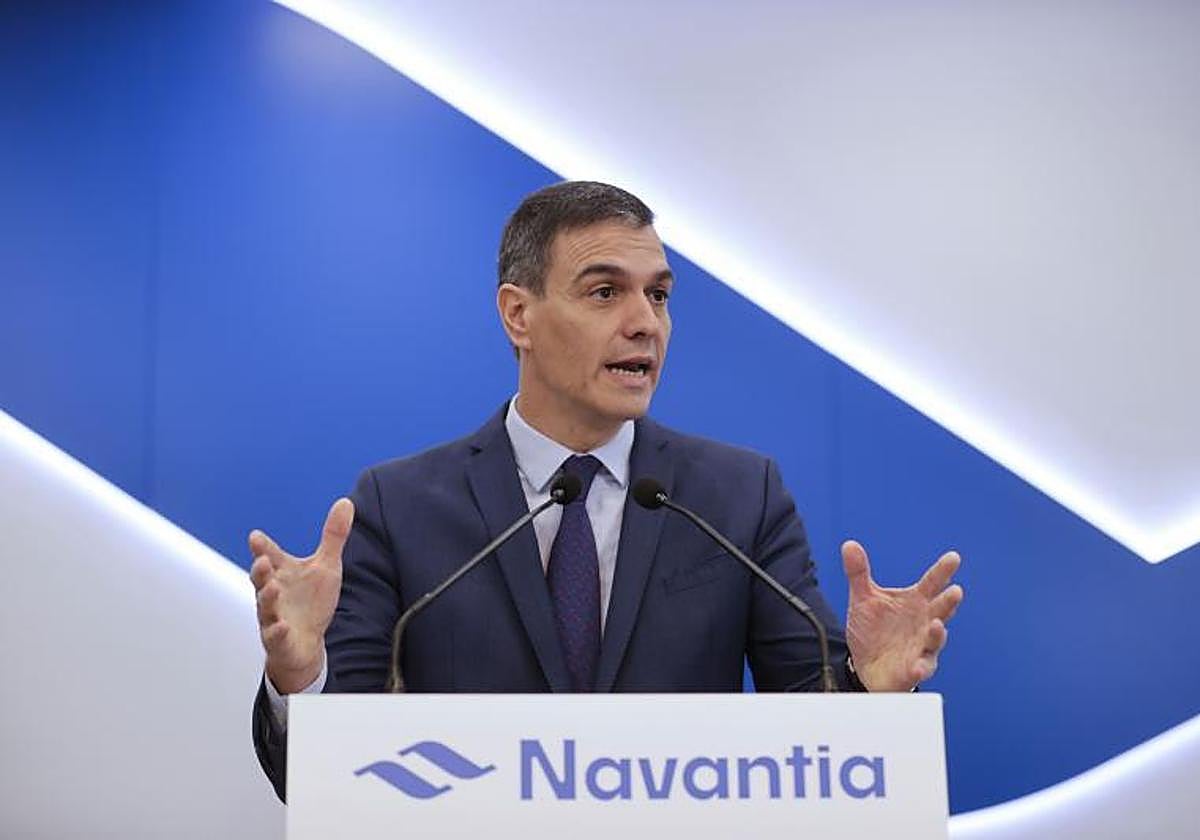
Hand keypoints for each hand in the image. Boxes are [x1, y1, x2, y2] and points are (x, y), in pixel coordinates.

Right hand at [249, 498, 353, 692]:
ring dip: (266, 598)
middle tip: (262, 560)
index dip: (262, 547)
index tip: (255, 537)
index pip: (269, 556)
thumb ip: (333, 536)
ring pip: (264, 607)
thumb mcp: (326, 566)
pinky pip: (274, 636)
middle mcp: (273, 593)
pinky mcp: (279, 640)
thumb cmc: (311, 602)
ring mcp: (273, 617)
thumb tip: (346, 501)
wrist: (304, 644)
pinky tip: (282, 626)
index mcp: (282, 573)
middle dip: (260, 570)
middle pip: (261, 579)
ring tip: (272, 588)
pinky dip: (277, 631)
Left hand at [841, 540, 962, 691]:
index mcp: (915, 602)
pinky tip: (917, 667)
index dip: (943, 571)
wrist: (865, 665)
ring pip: (934, 640)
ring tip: (937, 625)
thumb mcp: (863, 599)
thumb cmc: (873, 630)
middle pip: (940, 610)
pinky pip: (920, 669)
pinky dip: (920, 668)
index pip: (932, 583)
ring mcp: (922, 647)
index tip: (954, 557)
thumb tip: (849, 544)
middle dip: (948, 602)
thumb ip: (859, 573)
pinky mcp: (914, 669)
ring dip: (937, 634)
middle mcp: (924, 623)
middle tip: (955, 591)